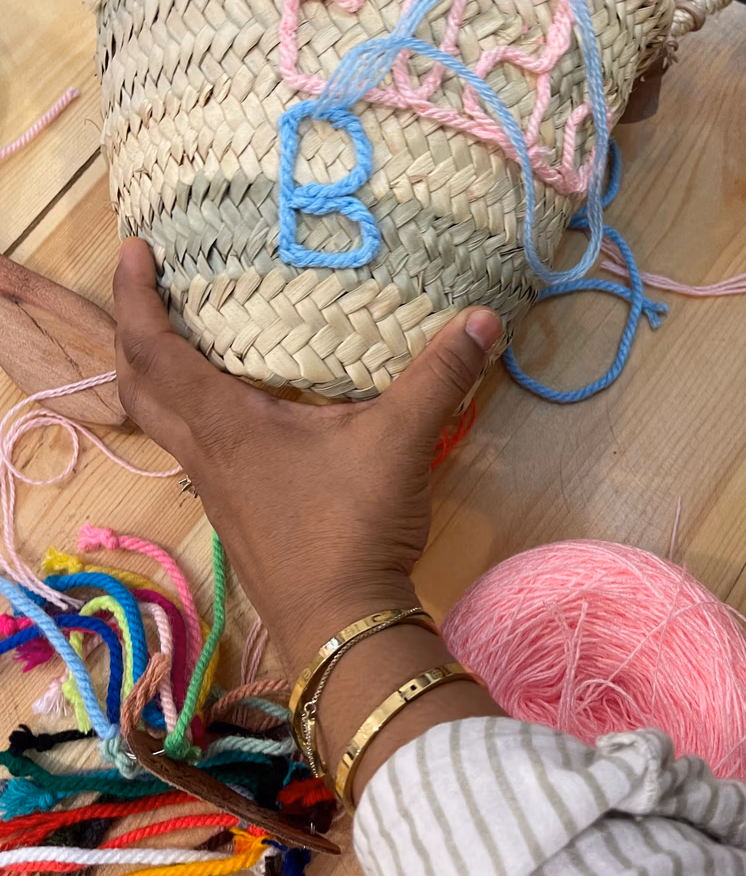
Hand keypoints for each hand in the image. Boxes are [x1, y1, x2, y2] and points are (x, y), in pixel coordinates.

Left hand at [113, 239, 501, 666]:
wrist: (341, 625)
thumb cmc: (352, 525)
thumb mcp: (401, 439)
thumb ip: (440, 374)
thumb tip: (485, 318)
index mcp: (224, 423)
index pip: (153, 349)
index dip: (134, 296)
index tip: (136, 251)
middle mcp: (205, 451)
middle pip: (137, 385)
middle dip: (129, 332)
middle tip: (145, 289)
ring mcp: (215, 488)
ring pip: (160, 421)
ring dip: (156, 376)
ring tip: (181, 339)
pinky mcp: (235, 513)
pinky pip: (193, 447)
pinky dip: (192, 412)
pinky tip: (237, 410)